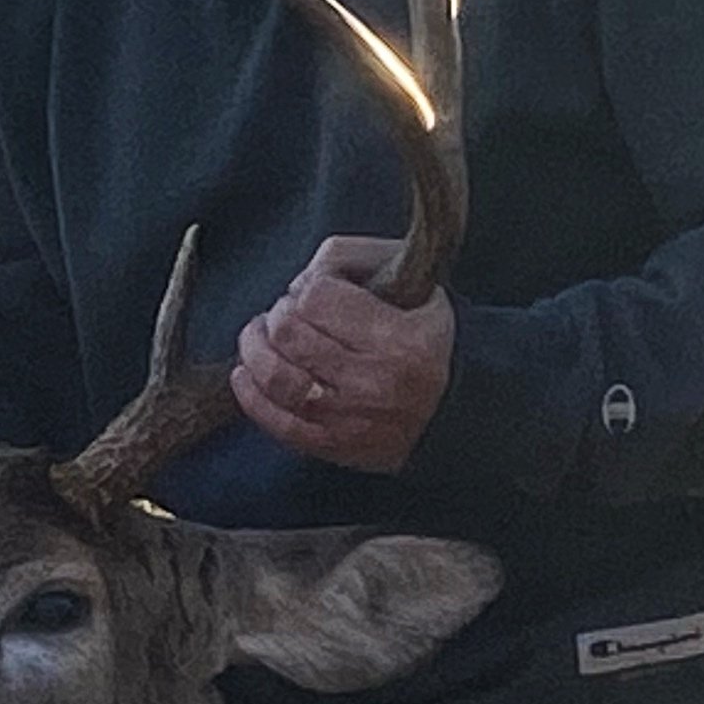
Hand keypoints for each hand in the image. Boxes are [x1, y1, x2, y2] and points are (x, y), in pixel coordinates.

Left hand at [233, 236, 456, 472]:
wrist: (458, 409)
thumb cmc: (430, 338)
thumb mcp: (415, 282)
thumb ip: (355, 256)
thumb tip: (302, 276)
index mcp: (399, 338)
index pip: (317, 296)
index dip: (307, 286)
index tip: (315, 291)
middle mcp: (374, 382)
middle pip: (289, 334)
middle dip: (278, 315)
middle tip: (288, 313)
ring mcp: (351, 420)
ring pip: (276, 377)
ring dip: (255, 349)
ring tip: (260, 336)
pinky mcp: (335, 447)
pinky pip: (277, 423)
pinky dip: (251, 394)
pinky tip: (245, 373)